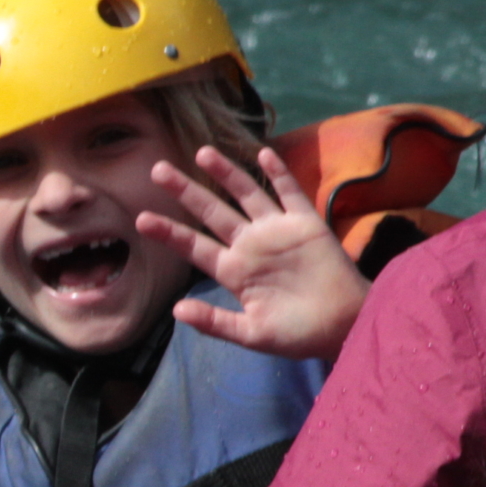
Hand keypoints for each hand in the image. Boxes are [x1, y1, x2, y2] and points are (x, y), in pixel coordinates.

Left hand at [136, 146, 369, 362]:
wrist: (345, 327)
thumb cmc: (298, 334)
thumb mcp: (252, 334)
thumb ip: (215, 322)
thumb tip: (175, 311)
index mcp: (233, 271)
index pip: (194, 246)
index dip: (169, 233)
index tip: (140, 220)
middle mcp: (250, 246)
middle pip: (212, 212)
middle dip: (186, 191)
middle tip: (157, 170)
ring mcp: (277, 232)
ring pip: (246, 195)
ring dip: (226, 173)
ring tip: (201, 152)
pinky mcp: (306, 224)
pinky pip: (289, 193)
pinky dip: (277, 174)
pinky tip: (261, 154)